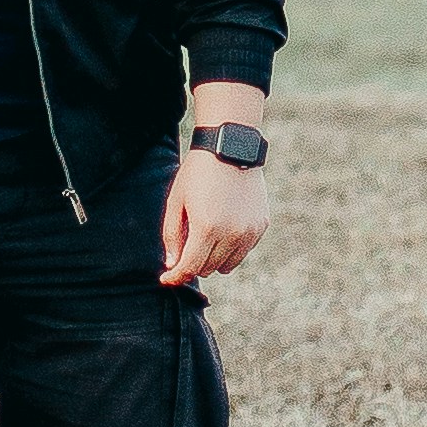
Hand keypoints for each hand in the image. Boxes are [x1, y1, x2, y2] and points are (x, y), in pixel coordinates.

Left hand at [161, 81, 269, 285]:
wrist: (230, 147)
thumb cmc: (197, 173)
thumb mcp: (176, 201)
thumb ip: (172, 235)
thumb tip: (172, 265)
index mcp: (206, 228)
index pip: (190, 268)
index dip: (175, 277)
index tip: (165, 279)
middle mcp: (231, 234)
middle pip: (207, 268)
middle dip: (192, 262)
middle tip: (184, 247)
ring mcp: (249, 231)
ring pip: (227, 265)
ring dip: (213, 258)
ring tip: (204, 236)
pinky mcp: (260, 226)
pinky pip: (242, 251)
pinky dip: (230, 248)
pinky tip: (223, 228)